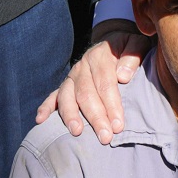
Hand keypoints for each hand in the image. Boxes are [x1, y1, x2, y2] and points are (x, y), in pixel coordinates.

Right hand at [34, 21, 148, 143]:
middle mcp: (82, 66)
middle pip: (86, 93)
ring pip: (68, 96)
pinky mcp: (66, 84)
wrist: (114, 40)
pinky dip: (46, 107)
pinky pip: (54, 95)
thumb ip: (132, 56)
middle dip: (95, 117)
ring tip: (77, 132)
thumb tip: (123, 76)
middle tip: (105, 137)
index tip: (118, 125)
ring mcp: (72, 76)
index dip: (111, 105)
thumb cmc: (128, 47)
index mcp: (100, 55)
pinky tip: (41, 120)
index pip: (105, 83)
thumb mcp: (136, 43)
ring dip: (71, 115)